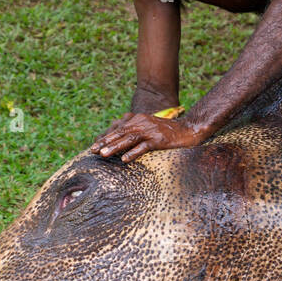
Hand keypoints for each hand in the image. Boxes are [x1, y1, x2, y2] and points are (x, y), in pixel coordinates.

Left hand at [91, 112, 206, 162]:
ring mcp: (150, 131)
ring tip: (104, 155)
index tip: (93, 147)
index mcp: (137, 120)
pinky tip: (125, 160)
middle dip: (105, 142)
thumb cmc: (168, 133)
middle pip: (120, 133)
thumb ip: (135, 133)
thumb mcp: (149, 129)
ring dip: (115, 147)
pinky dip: (134, 153)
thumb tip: (120, 145)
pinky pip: (144, 147)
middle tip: (92, 151)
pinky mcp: (158, 139)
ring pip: (129, 139)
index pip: (118, 130)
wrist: (189, 129)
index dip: (105, 138)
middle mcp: (142, 123)